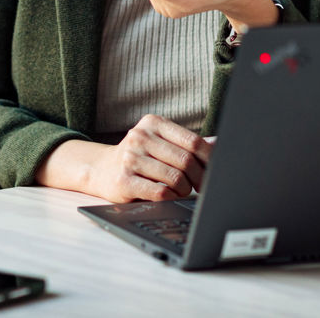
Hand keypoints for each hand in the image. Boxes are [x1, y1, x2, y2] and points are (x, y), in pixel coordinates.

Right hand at [87, 114, 212, 201]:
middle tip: (200, 186)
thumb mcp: (160, 142)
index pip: (192, 141)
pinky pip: (160, 192)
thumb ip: (187, 143)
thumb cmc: (138, 156)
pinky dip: (171, 197)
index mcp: (153, 123)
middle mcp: (140, 137)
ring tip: (182, 190)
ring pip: (175, 178)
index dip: (209, 159)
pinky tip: (169, 195)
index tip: (215, 170)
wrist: (101, 169)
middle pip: (186, 161)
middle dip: (199, 178)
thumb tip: (219, 143)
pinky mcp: (124, 180)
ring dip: (185, 189)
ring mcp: (130, 158)